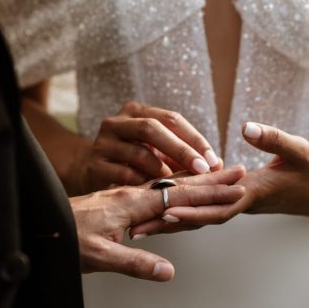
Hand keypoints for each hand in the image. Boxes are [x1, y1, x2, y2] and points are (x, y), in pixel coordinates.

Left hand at [71, 167, 245, 280]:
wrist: (37, 224)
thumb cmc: (62, 239)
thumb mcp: (97, 257)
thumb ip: (134, 263)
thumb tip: (168, 272)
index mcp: (130, 203)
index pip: (179, 194)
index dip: (210, 190)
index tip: (236, 184)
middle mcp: (130, 194)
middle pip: (179, 184)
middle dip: (211, 179)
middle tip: (239, 172)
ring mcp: (123, 195)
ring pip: (168, 185)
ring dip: (196, 181)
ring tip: (220, 177)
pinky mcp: (116, 200)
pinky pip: (154, 190)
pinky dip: (174, 188)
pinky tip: (178, 189)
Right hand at [74, 102, 221, 192]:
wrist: (90, 172)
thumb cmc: (132, 161)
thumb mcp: (156, 151)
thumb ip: (181, 154)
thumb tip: (218, 165)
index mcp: (136, 112)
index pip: (171, 119)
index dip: (194, 139)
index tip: (214, 160)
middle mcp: (117, 122)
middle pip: (153, 129)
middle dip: (181, 150)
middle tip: (203, 169)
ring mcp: (102, 143)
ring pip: (139, 153)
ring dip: (164, 171)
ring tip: (182, 185)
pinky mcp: (94, 166)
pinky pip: (124, 175)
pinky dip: (144, 185)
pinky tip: (158, 195)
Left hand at [145, 123, 308, 229]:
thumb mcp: (298, 149)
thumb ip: (273, 138)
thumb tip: (246, 127)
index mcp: (252, 193)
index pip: (218, 206)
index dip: (192, 210)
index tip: (165, 211)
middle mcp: (237, 204)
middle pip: (198, 219)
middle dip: (167, 224)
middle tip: (134, 230)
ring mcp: (232, 205)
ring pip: (196, 217)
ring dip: (167, 223)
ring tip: (134, 229)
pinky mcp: (229, 200)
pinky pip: (200, 208)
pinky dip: (178, 212)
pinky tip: (154, 210)